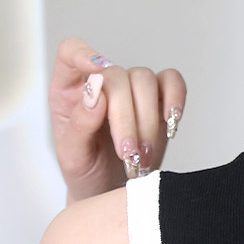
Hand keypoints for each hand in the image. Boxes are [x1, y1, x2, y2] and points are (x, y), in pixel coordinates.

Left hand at [48, 37, 186, 203]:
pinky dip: (175, 98)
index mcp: (68, 91)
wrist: (112, 190)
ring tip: (144, 154)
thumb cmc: (86, 172)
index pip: (70, 54)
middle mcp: (99, 83)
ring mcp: (130, 89)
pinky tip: (171, 121)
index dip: (83, 55)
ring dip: (148, 119)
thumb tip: (95, 93)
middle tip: (129, 154)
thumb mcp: (73, 158)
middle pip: (116, 76)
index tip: (97, 74)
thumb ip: (80, 125)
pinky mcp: (157, 98)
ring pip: (144, 79)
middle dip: (126, 117)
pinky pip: (171, 82)